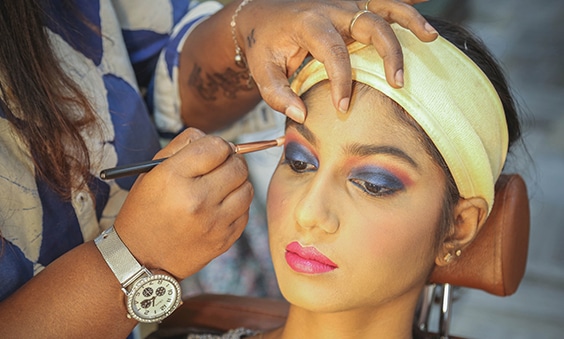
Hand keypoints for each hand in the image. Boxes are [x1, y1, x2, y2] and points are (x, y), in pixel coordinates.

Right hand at [114, 128, 252, 278]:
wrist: (140, 258)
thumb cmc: (146, 210)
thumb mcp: (152, 172)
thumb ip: (183, 146)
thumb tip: (218, 141)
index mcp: (174, 178)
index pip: (216, 146)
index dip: (218, 145)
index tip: (214, 151)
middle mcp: (196, 200)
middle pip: (237, 165)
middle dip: (231, 161)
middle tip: (220, 167)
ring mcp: (213, 222)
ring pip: (247, 188)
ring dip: (237, 183)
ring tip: (220, 188)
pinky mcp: (224, 239)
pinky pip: (246, 211)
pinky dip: (237, 205)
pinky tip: (220, 207)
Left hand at [235, 0, 437, 121]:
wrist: (260, 16)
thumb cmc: (264, 45)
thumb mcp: (262, 71)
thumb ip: (277, 95)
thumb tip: (301, 115)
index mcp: (309, 23)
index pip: (333, 51)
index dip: (341, 81)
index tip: (343, 106)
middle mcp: (332, 8)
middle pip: (370, 23)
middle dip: (388, 52)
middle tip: (397, 82)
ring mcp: (345, 5)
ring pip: (384, 6)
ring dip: (409, 20)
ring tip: (430, 38)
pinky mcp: (352, 7)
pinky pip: (383, 2)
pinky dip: (407, 7)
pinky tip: (424, 25)